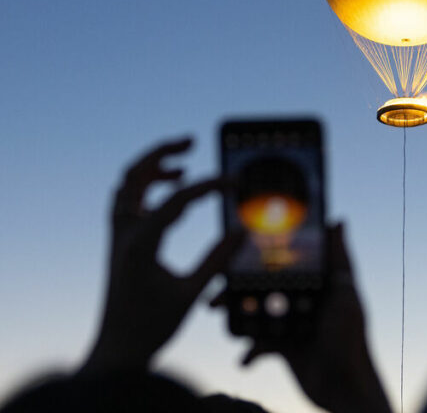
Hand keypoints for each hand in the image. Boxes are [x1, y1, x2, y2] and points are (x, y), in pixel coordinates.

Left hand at [81, 138, 241, 373]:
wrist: (117, 352)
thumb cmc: (152, 327)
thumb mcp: (191, 293)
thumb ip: (217, 259)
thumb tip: (241, 230)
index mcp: (139, 244)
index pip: (176, 200)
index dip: (208, 185)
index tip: (235, 182)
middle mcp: (123, 234)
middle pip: (134, 176)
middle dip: (162, 153)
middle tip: (191, 141)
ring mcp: (118, 238)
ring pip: (126, 186)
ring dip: (151, 169)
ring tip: (182, 167)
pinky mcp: (119, 245)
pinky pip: (126, 203)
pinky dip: (145, 189)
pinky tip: (168, 196)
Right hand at [222, 224, 389, 412]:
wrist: (344, 388)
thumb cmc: (351, 340)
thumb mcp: (347, 298)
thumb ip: (340, 262)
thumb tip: (339, 221)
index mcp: (318, 284)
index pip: (290, 262)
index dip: (265, 253)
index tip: (239, 246)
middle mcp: (304, 300)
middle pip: (266, 286)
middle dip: (240, 286)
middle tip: (218, 285)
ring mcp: (292, 323)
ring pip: (257, 313)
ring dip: (238, 315)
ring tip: (219, 313)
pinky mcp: (284, 347)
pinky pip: (259, 344)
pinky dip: (250, 351)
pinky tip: (245, 359)